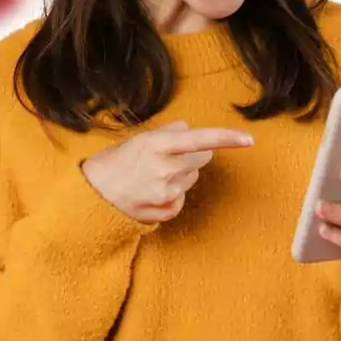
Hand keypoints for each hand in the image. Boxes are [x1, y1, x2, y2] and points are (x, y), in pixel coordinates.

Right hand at [81, 120, 252, 223]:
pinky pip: (182, 199)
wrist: (91, 198)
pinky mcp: (166, 212)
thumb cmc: (113, 163)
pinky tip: (152, 193)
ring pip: (192, 178)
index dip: (227, 138)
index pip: (200, 139)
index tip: (248, 139)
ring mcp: (166, 193)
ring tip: (153, 177)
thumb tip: (188, 128)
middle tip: (168, 158)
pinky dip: (172, 195)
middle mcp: (164, 169)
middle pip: (202, 159)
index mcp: (156, 146)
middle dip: (192, 156)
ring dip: (181, 176)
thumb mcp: (136, 140)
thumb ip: (166, 133)